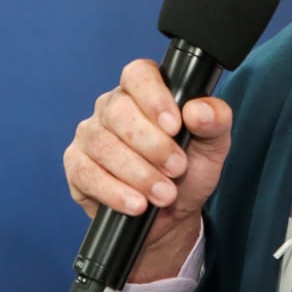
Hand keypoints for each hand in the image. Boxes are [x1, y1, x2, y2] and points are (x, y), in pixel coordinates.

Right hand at [63, 58, 231, 281]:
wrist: (170, 217)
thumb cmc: (188, 172)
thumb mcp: (213, 146)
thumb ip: (215, 120)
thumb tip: (198, 109)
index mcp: (144, 90)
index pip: (138, 74)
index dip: (154, 98)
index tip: (174, 126)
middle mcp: (111, 107)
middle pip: (119, 112)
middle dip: (153, 146)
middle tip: (177, 169)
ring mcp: (90, 135)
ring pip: (103, 145)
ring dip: (138, 174)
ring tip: (164, 194)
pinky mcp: (77, 165)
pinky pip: (87, 173)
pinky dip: (115, 192)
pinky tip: (137, 204)